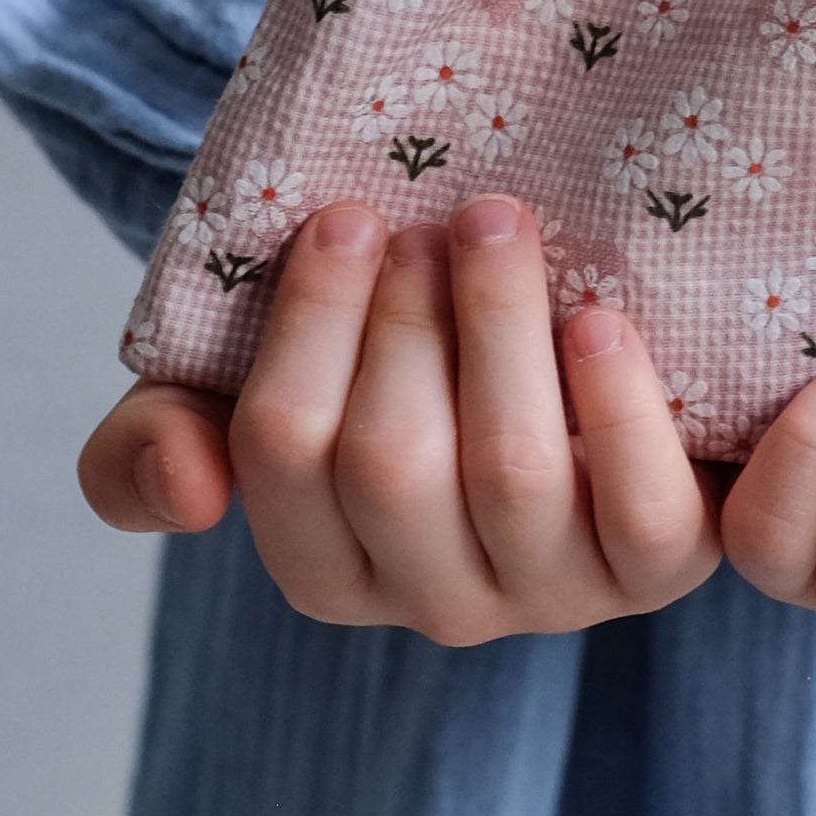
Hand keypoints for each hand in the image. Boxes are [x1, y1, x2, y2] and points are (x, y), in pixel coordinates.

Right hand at [74, 197, 722, 643]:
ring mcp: (554, 595)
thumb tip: (185, 487)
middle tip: (436, 216)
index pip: (282, 452)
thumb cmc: (391, 368)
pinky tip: (601, 319)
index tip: (347, 214)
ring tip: (499, 223)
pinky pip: (648, 520)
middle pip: (392, 464)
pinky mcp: (661, 573)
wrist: (558, 364)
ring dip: (501, 330)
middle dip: (407, 320)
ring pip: (513, 478)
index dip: (311, 324)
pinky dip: (623, 415)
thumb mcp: (252, 390)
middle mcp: (434, 602)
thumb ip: (154, 445)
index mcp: (325, 562)